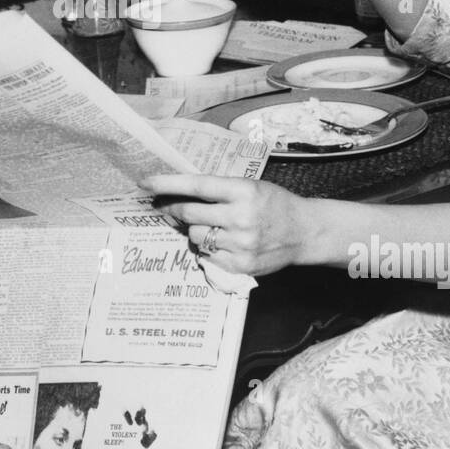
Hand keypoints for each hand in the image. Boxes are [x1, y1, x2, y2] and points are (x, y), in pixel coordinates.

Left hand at [140, 174, 313, 276]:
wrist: (304, 232)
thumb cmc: (274, 204)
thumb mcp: (250, 186)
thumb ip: (219, 190)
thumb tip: (178, 194)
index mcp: (244, 191)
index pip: (197, 186)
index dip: (168, 184)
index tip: (146, 183)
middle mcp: (241, 217)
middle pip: (189, 214)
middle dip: (175, 210)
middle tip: (168, 207)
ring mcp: (241, 244)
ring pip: (195, 236)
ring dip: (195, 230)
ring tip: (213, 226)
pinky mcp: (240, 265)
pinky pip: (206, 255)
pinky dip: (208, 248)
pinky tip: (223, 242)